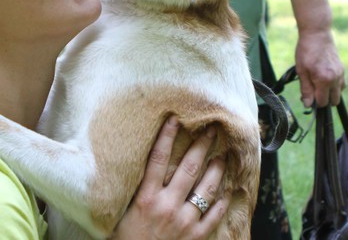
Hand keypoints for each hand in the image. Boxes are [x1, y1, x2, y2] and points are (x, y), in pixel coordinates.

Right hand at [111, 116, 226, 238]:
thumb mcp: (119, 215)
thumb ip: (130, 192)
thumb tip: (134, 167)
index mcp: (144, 199)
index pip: (157, 159)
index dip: (167, 137)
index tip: (175, 119)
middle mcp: (166, 206)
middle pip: (189, 168)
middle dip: (201, 145)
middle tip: (211, 129)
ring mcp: (183, 222)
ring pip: (206, 188)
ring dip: (217, 169)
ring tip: (223, 155)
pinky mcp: (195, 237)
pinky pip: (214, 214)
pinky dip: (222, 200)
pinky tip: (227, 189)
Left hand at [296, 28, 345, 106]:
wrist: (317, 34)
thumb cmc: (306, 51)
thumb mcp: (302, 71)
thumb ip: (306, 89)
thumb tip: (308, 105)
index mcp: (324, 80)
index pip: (322, 102)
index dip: (314, 102)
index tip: (307, 96)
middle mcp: (336, 79)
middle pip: (334, 101)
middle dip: (323, 100)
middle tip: (313, 90)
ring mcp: (341, 74)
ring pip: (339, 93)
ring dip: (330, 93)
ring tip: (318, 83)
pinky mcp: (343, 69)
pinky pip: (342, 84)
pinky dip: (335, 86)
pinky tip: (325, 78)